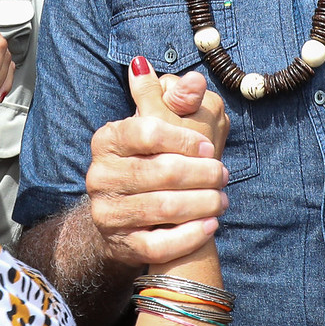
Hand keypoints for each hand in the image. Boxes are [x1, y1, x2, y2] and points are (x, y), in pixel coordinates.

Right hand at [84, 58, 229, 267]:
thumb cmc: (151, 160)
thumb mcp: (161, 124)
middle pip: (160, 172)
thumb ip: (178, 99)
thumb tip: (196, 80)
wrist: (128, 216)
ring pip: (163, 208)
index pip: (148, 132)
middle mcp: (100, 175)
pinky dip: (189, 236)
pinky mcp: (121, 244)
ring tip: (223, 199)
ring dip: (203, 203)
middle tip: (224, 175)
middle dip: (201, 174)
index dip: (184, 139)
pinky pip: (158, 245)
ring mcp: (107, 213)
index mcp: (108, 139)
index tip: (208, 148)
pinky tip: (211, 225)